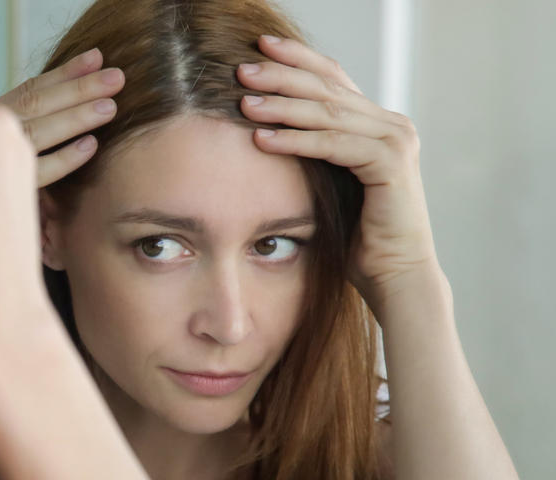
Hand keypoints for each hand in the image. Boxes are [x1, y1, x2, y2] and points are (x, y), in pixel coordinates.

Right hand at [0, 49, 124, 186]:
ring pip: (37, 132)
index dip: (64, 72)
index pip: (28, 89)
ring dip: (75, 117)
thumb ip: (22, 120)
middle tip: (117, 78)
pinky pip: (37, 173)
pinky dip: (64, 158)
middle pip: (34, 104)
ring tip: (111, 107)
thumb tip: (75, 86)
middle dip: (78, 88)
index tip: (96, 57)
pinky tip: (90, 146)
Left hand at [237, 35, 439, 318]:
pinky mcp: (390, 165)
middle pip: (329, 88)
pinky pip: (334, 145)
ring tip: (243, 101)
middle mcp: (391, 125)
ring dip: (282, 106)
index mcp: (376, 124)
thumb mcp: (328, 183)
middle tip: (242, 68)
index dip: (297, 59)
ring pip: (329, 113)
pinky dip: (297, 140)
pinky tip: (263, 138)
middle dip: (283, 75)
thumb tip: (264, 130)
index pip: (333, 79)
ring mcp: (395, 142)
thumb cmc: (356, 237)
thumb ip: (313, 152)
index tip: (259, 47)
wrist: (393, 274)